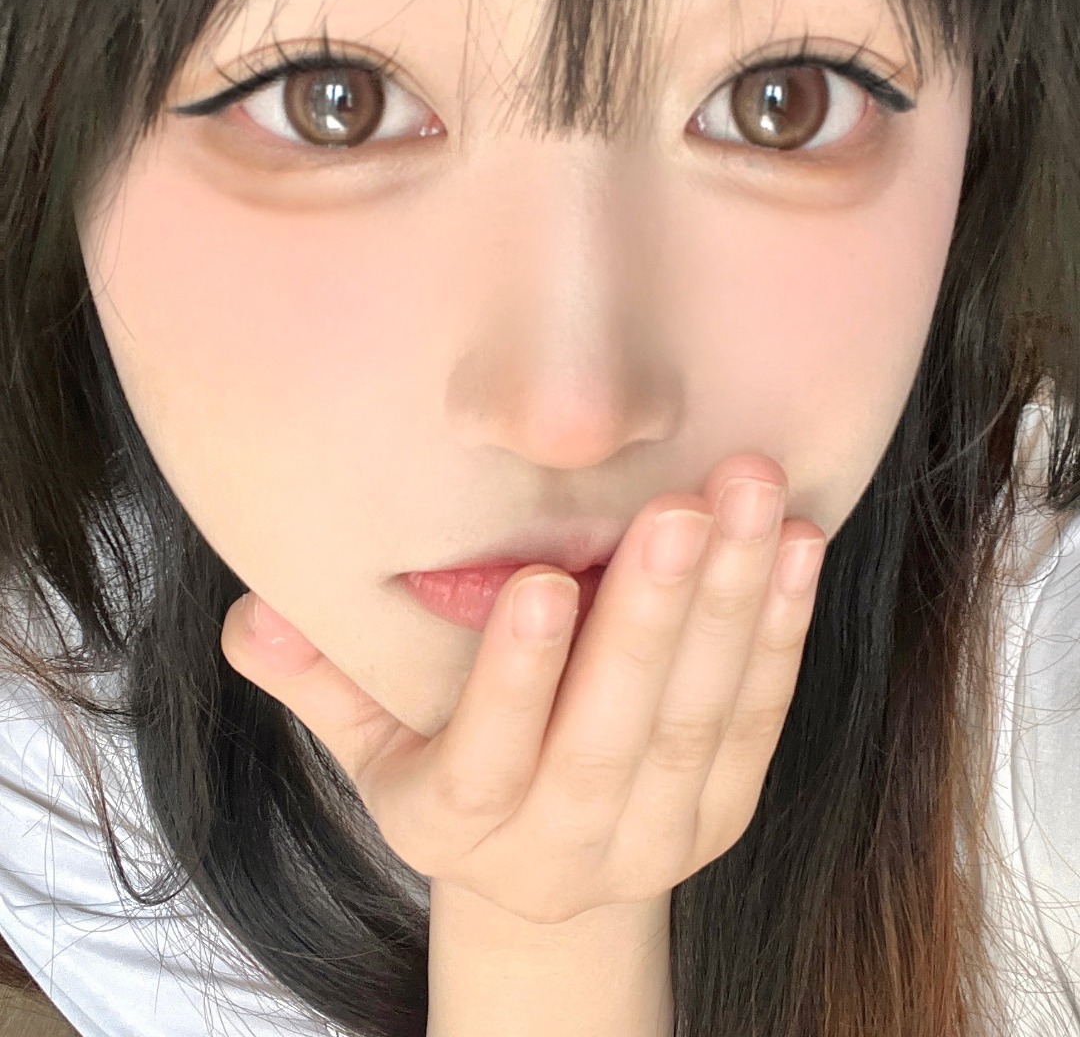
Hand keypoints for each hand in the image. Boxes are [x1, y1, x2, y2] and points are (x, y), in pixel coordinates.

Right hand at [219, 455, 825, 925]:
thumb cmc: (444, 767)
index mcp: (454, 825)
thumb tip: (263, 612)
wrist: (540, 866)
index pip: (485, 758)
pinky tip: (794, 542)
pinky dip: (779, 629)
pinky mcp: (723, 811)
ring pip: (699, 718)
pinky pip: (759, 717)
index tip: (543, 581)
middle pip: (612, 733)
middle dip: (651, 616)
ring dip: (731, 603)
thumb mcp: (366, 733)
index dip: (515, 677)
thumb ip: (318, 673)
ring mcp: (654, 835)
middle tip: (681, 507)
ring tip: (749, 497)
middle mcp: (561, 848)